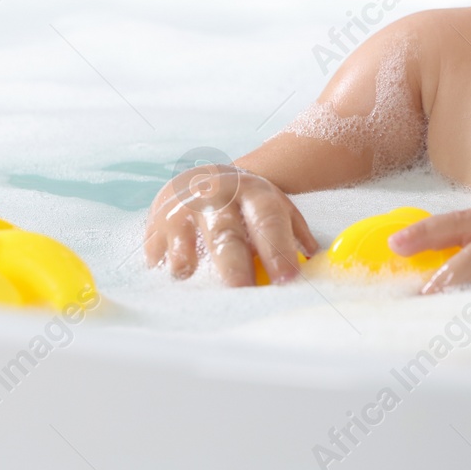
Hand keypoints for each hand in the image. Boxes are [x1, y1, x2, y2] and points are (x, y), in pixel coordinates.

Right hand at [143, 164, 318, 286]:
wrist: (208, 178)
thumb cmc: (247, 205)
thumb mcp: (275, 206)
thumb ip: (295, 233)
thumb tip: (314, 262)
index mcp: (253, 193)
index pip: (268, 220)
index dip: (277, 250)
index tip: (286, 279)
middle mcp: (217, 196)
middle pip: (226, 233)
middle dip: (233, 264)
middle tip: (242, 291)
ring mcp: (184, 206)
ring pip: (184, 237)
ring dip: (186, 261)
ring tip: (189, 277)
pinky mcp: (157, 221)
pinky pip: (156, 248)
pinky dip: (161, 264)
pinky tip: (167, 274)